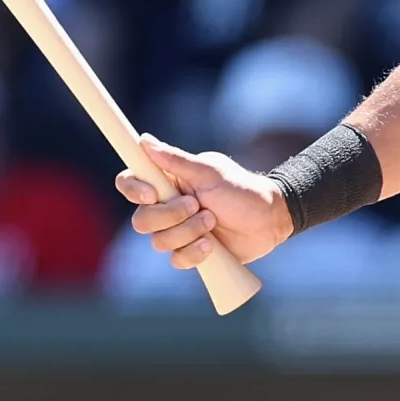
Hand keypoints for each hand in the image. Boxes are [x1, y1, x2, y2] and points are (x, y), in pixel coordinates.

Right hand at [114, 135, 293, 269]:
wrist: (268, 219)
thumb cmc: (240, 189)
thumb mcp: (209, 172)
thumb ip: (175, 160)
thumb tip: (144, 140)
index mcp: (168, 182)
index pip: (130, 183)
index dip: (133, 189)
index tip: (152, 194)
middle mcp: (167, 207)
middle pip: (141, 220)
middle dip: (170, 216)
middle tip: (198, 206)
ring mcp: (177, 231)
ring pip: (159, 242)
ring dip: (188, 232)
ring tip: (213, 221)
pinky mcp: (189, 252)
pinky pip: (176, 260)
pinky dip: (194, 252)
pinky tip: (212, 245)